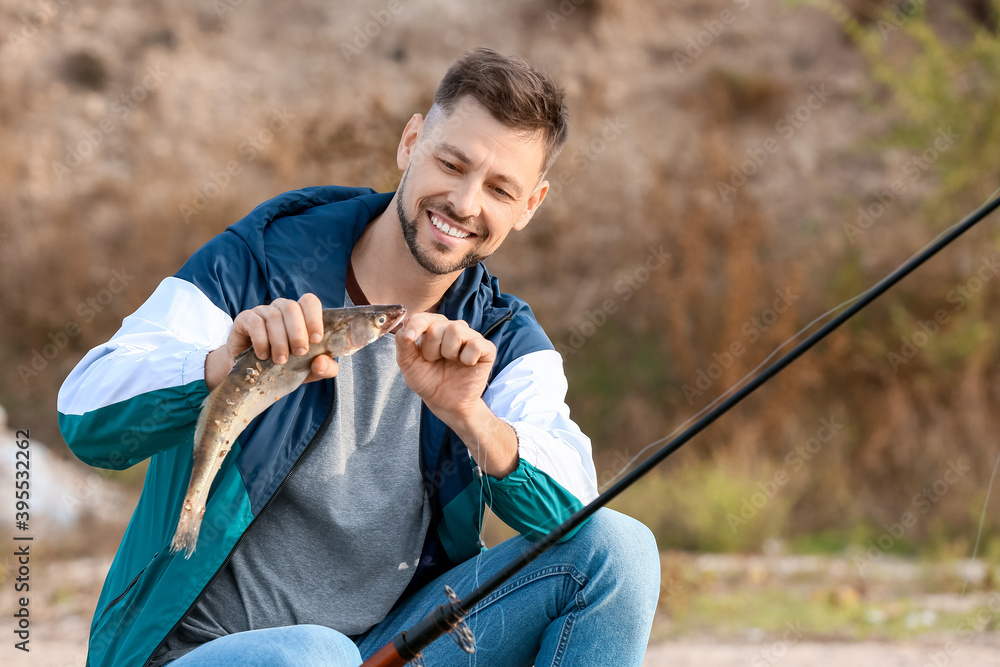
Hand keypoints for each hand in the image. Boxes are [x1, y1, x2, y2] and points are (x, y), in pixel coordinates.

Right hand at [204, 293, 338, 390]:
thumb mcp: (310, 371)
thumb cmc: (285, 367)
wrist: (252, 376)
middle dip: (298, 333)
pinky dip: (261, 341)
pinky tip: (263, 355)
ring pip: (274, 316)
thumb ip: (325, 368)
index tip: (316, 339)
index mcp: (300, 315)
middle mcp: (281, 308)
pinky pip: (255, 323)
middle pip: (292, 308)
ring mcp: (262, 312)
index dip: (314, 318)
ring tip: (281, 360)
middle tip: (299, 353)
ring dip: (280, 340)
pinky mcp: (245, 319)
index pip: (309, 301)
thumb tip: (321, 362)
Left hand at [395, 313, 495, 424]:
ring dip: (449, 352)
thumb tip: (405, 329)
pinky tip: (466, 365)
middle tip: (436, 361)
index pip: (424, 317)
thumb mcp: (408, 363)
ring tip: (451, 362)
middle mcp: (453, 329)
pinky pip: (475, 344)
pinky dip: (467, 358)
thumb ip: (402, 343)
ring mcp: (471, 337)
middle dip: (431, 349)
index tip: (409, 339)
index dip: (416, 326)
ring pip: (456, 330)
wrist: (446, 404)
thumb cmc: (429, 381)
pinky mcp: (486, 349)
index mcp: (434, 328)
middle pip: (437, 327)